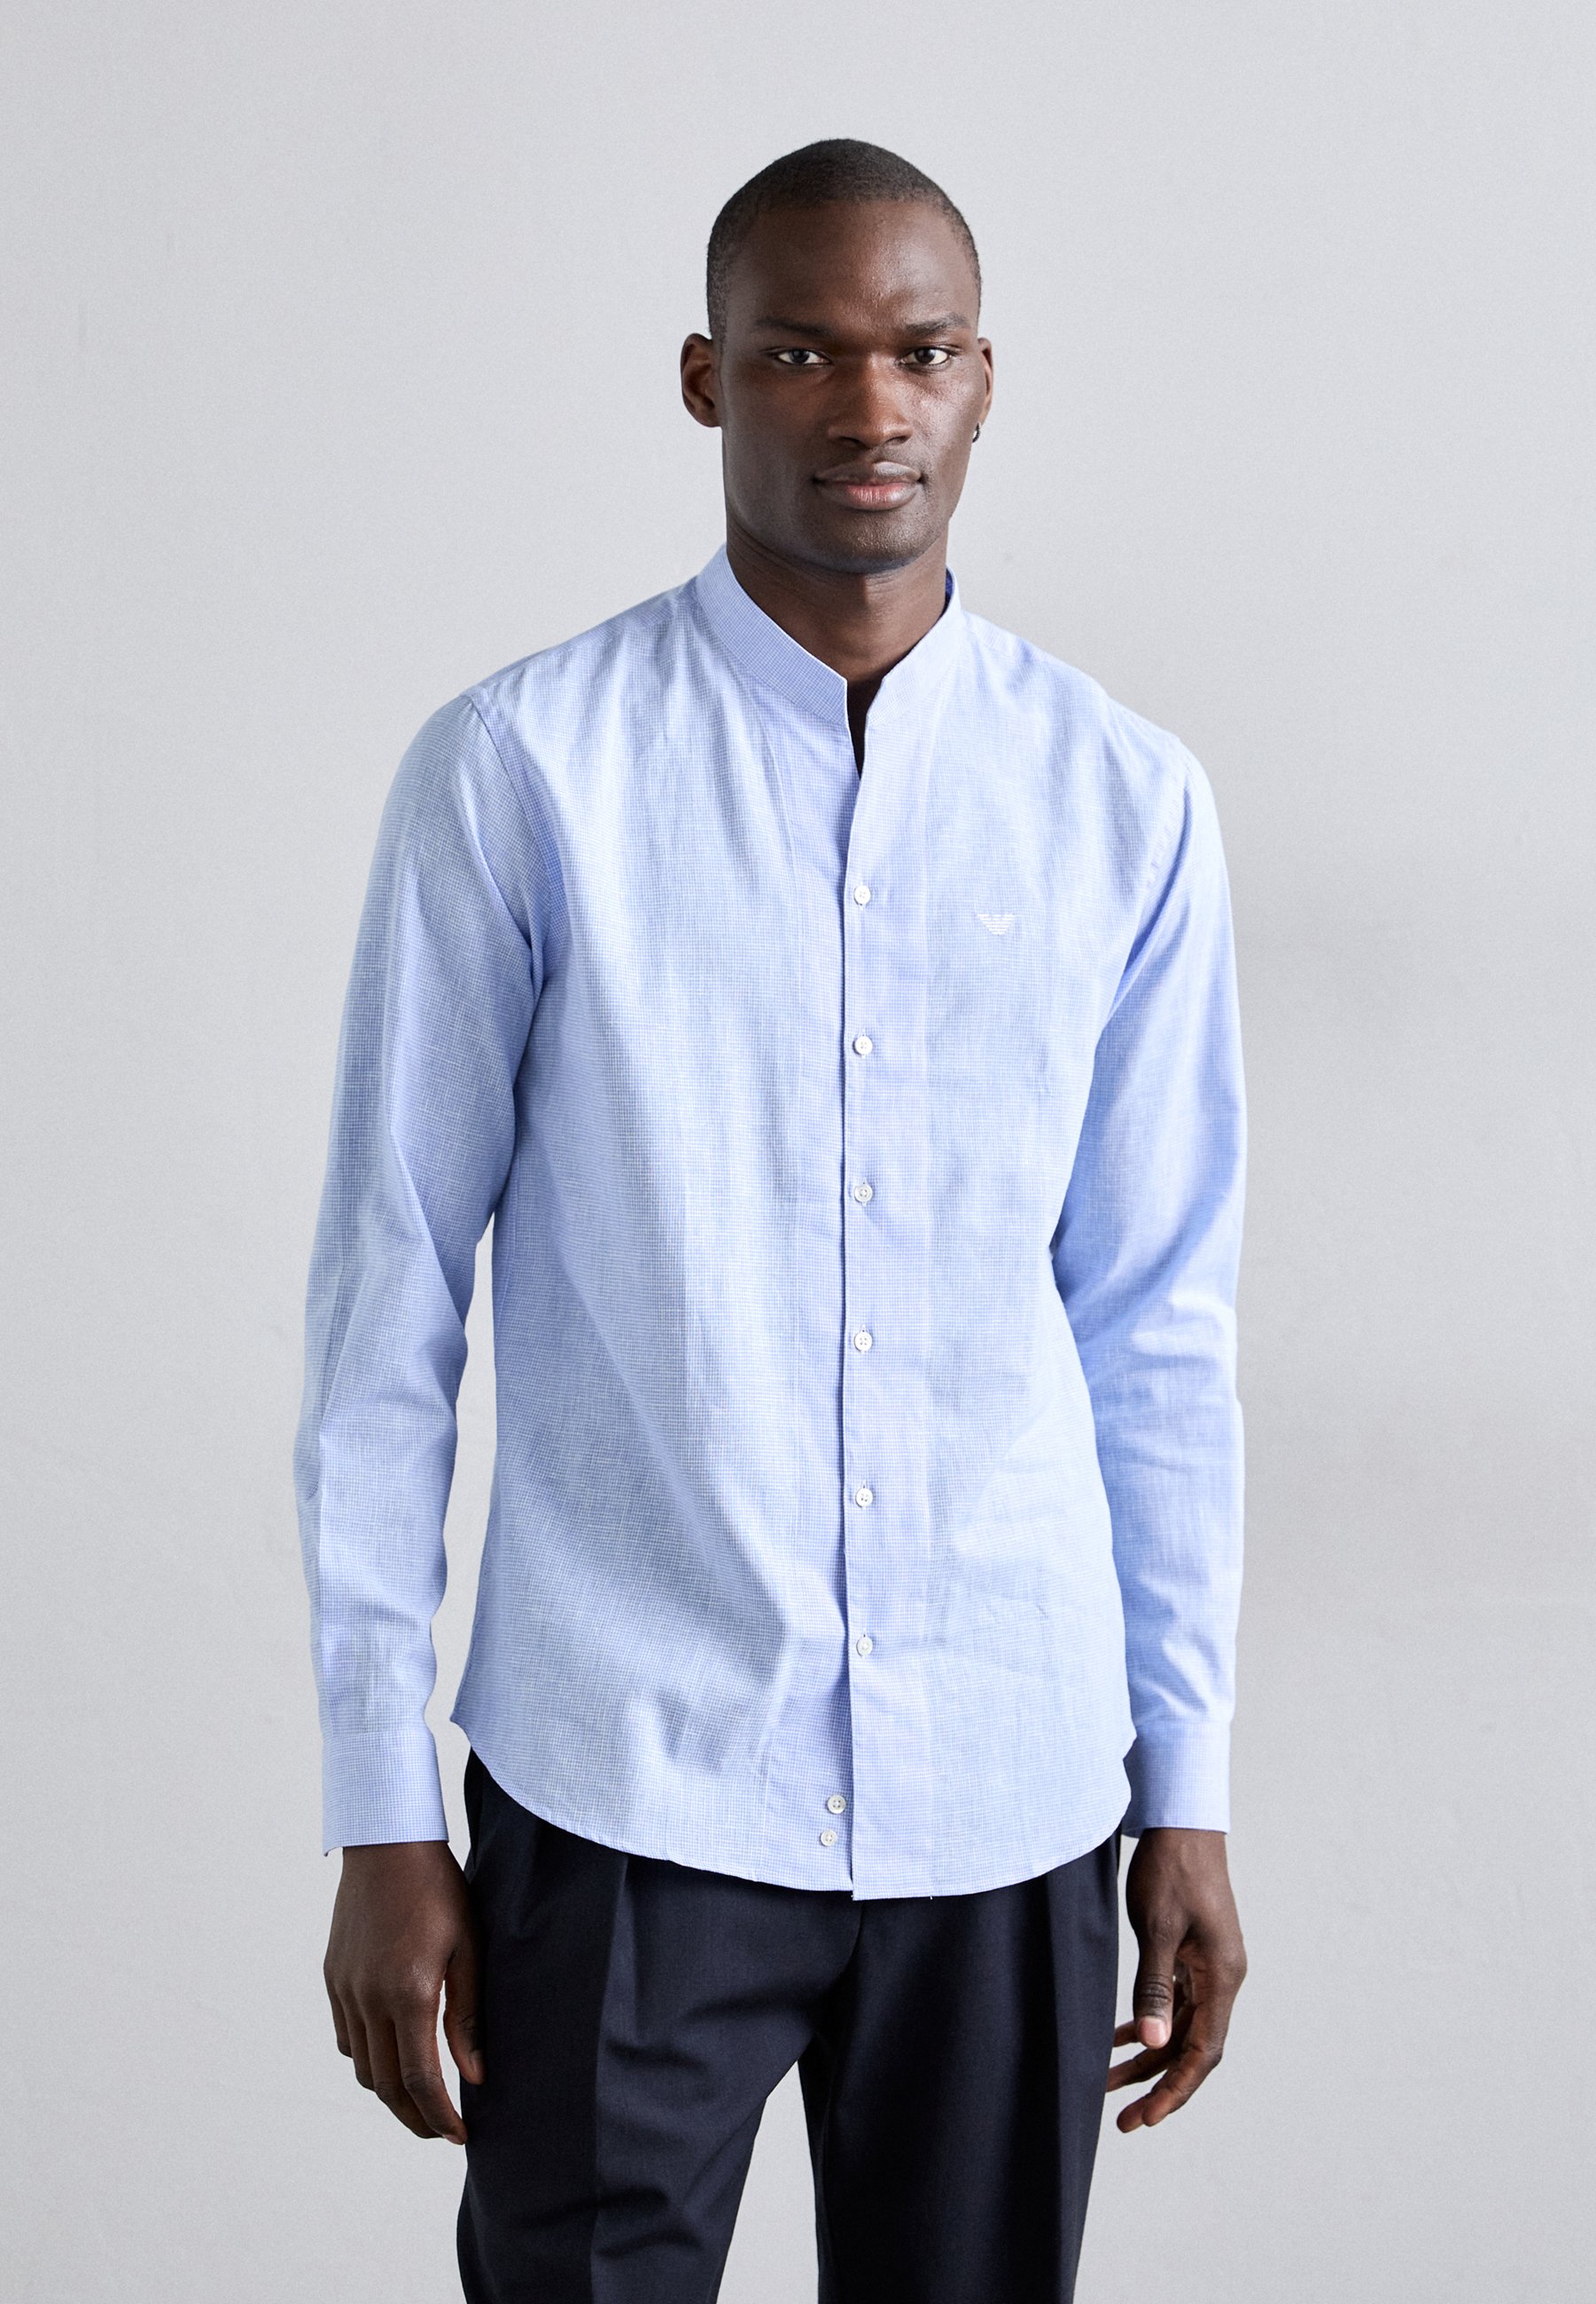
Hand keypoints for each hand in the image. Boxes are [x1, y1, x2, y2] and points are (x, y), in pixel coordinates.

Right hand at [323, 1840, 484, 2141]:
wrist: (387, 1843)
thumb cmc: (439, 1890)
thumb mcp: (468, 1947)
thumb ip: (468, 2016)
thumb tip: (474, 2076)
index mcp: (408, 1994)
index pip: (420, 2081)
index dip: (439, 2118)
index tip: (459, 2137)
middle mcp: (369, 1999)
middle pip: (386, 2086)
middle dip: (415, 2118)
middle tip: (440, 2132)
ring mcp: (345, 1990)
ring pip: (363, 2067)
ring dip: (390, 2092)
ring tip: (420, 2099)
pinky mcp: (333, 1978)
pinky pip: (347, 2038)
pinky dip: (367, 2059)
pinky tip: (391, 2054)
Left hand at [1106, 1827, 1245, 2131]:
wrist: (1182, 1820)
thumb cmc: (1172, 1869)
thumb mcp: (1156, 1928)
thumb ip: (1153, 1987)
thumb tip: (1152, 2044)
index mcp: (1222, 1977)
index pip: (1203, 2052)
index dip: (1175, 2089)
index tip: (1146, 2117)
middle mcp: (1221, 1977)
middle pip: (1193, 2047)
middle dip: (1158, 2085)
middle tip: (1124, 2119)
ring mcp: (1207, 1966)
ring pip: (1180, 2027)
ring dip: (1148, 2056)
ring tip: (1108, 2083)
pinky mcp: (1191, 1953)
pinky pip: (1174, 2002)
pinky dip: (1149, 2022)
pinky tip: (1120, 2036)